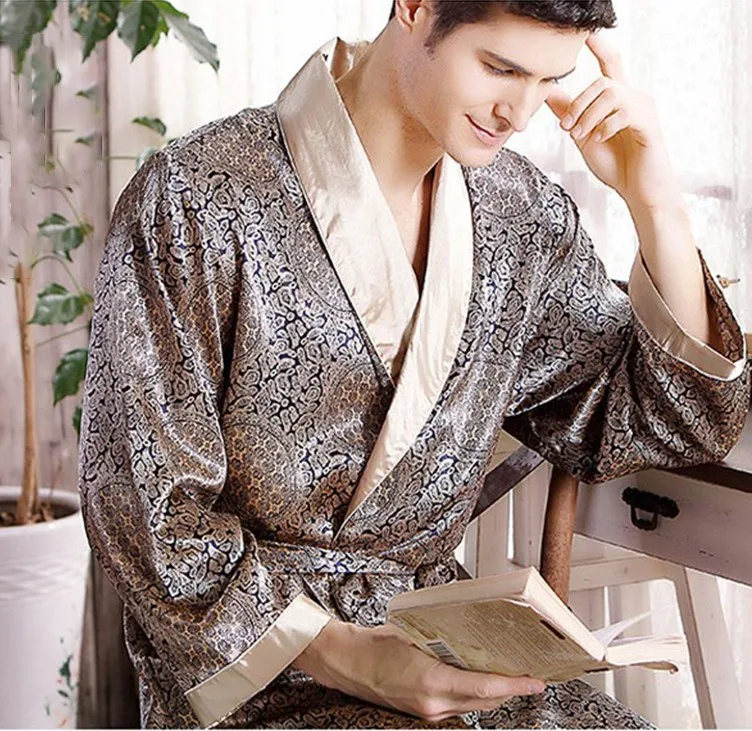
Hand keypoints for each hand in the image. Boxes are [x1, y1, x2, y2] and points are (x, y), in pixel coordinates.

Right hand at [292, 619, 545, 722]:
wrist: (347, 663)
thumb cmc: (375, 643)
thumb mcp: (413, 633)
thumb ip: (443, 639)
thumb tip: (473, 633)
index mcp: (431, 681)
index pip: (484, 687)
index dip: (513, 685)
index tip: (535, 682)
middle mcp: (433, 703)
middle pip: (484, 700)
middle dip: (509, 690)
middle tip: (529, 676)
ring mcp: (428, 712)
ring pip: (473, 705)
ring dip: (492, 693)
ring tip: (509, 676)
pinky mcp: (422, 713)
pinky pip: (458, 706)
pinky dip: (473, 694)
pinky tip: (478, 679)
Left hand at [545, 32, 682, 209]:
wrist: (638, 191)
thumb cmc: (617, 165)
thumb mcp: (584, 137)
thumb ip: (569, 114)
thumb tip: (548, 93)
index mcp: (619, 100)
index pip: (611, 64)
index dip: (600, 47)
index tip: (587, 35)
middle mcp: (635, 98)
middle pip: (603, 80)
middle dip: (579, 103)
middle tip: (566, 128)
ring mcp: (644, 110)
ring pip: (610, 94)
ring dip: (588, 116)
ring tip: (580, 137)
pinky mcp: (649, 125)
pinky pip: (623, 113)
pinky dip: (603, 127)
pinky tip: (598, 140)